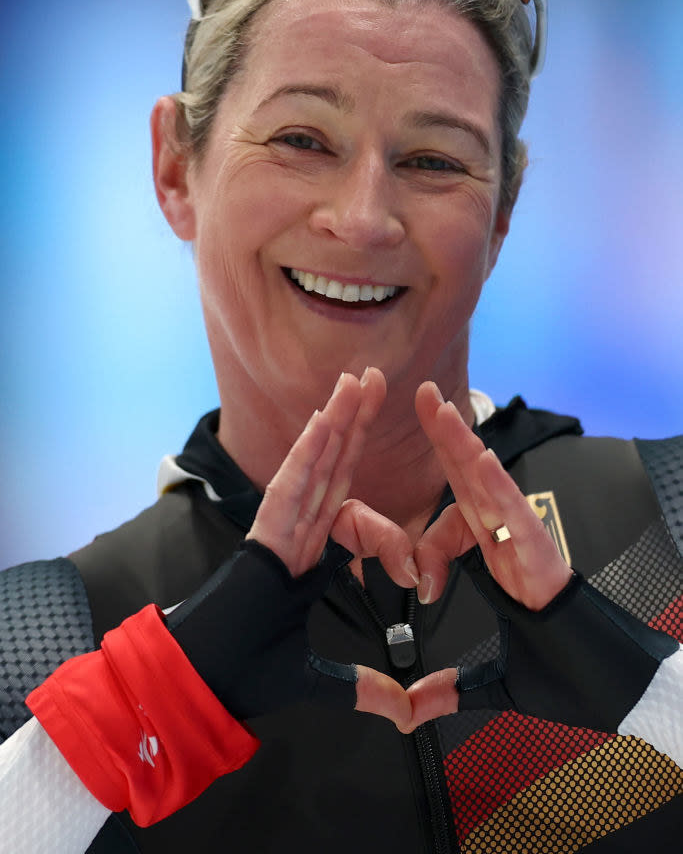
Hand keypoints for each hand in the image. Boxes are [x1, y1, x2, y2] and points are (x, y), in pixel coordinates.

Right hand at [170, 368, 414, 729]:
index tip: (410, 552)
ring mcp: (277, 531)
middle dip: (354, 424)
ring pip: (312, 466)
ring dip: (335, 422)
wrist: (207, 684)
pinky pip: (289, 486)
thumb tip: (407, 713)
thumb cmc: (248, 671)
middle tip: (373, 379)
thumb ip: (366, 688)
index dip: (377, 507)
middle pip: (332, 468)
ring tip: (356, 381)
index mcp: (307, 556)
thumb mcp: (322, 679)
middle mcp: (294, 533)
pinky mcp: (264, 536)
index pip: (346, 509)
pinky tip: (324, 420)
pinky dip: (306, 452)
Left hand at [403, 381, 573, 726]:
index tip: (414, 490)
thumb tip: (412, 712)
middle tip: (421, 394)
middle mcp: (507, 541)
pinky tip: (477, 456)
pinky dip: (496, 483)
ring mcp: (525, 543)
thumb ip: (448, 689)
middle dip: (445, 436)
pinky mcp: (542, 554)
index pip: (457, 508)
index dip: (434, 489)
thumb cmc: (558, 668)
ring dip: (462, 444)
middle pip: (469, 479)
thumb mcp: (489, 678)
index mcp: (493, 557)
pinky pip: (515, 513)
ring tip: (437, 407)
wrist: (603, 687)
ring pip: (489, 485)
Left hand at [413, 381, 570, 608]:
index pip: (453, 458)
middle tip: (426, 389)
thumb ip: (432, 551)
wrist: (547, 602)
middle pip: (465, 456)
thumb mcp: (460, 557)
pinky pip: (512, 507)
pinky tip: (485, 460)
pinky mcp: (531, 536)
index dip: (438, 427)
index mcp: (475, 500)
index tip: (422, 394)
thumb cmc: (512, 568)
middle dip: (446, 422)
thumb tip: (412, 566)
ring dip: (464, 442)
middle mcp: (492, 499)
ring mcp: (512, 514)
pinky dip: (497, 483)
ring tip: (447, 414)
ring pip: (484, 473)